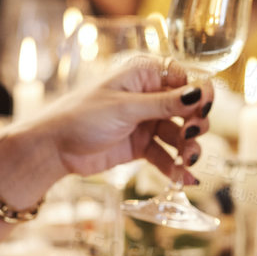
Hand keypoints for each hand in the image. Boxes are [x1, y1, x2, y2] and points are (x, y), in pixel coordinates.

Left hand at [28, 54, 212, 181]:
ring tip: (187, 161)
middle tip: (191, 136)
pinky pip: (166, 155)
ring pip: (180, 134)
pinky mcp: (141, 146)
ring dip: (188, 148)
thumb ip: (163, 104)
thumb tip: (198, 94)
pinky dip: (176, 167)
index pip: (185, 79)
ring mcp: (146, 122)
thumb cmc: (82, 116)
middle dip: (196, 124)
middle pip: (188, 109)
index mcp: (144, 76)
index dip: (198, 94)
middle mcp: (149, 97)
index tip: (202, 110)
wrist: (54, 148)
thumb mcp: (125, 108)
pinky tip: (187, 179)